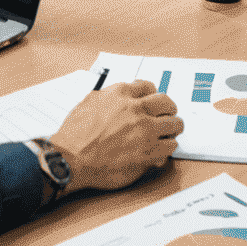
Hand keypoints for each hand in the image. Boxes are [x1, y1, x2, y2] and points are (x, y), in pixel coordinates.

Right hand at [47, 81, 181, 193]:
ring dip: (173, 128)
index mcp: (121, 93)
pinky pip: (171, 146)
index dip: (152, 95)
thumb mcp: (90, 102)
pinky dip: (168, 148)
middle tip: (168, 116)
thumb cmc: (75, 134)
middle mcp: (136, 108)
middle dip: (169, 109)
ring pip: (174, 123)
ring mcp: (145, 129)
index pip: (148, 87)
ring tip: (170, 133)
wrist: (72, 158)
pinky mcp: (149, 151)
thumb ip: (109, 98)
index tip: (153, 102)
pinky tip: (161, 150)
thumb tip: (120, 100)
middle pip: (166, 102)